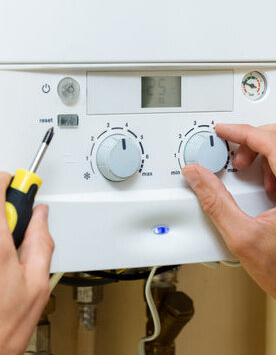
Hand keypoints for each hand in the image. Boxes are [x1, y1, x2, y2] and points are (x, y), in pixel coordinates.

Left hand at [0, 172, 53, 354]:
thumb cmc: (5, 326)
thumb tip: (41, 215)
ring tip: (7, 254)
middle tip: (15, 224)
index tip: (13, 181)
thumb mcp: (38, 281)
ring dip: (0, 229)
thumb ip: (42, 241)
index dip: (6, 183)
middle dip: (4, 212)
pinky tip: (2, 267)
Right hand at [182, 121, 275, 308]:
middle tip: (237, 156)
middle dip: (256, 136)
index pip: (274, 142)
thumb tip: (197, 176)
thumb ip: (214, 201)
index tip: (225, 131)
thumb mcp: (241, 238)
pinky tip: (268, 178)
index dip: (243, 132)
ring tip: (252, 168)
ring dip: (271, 143)